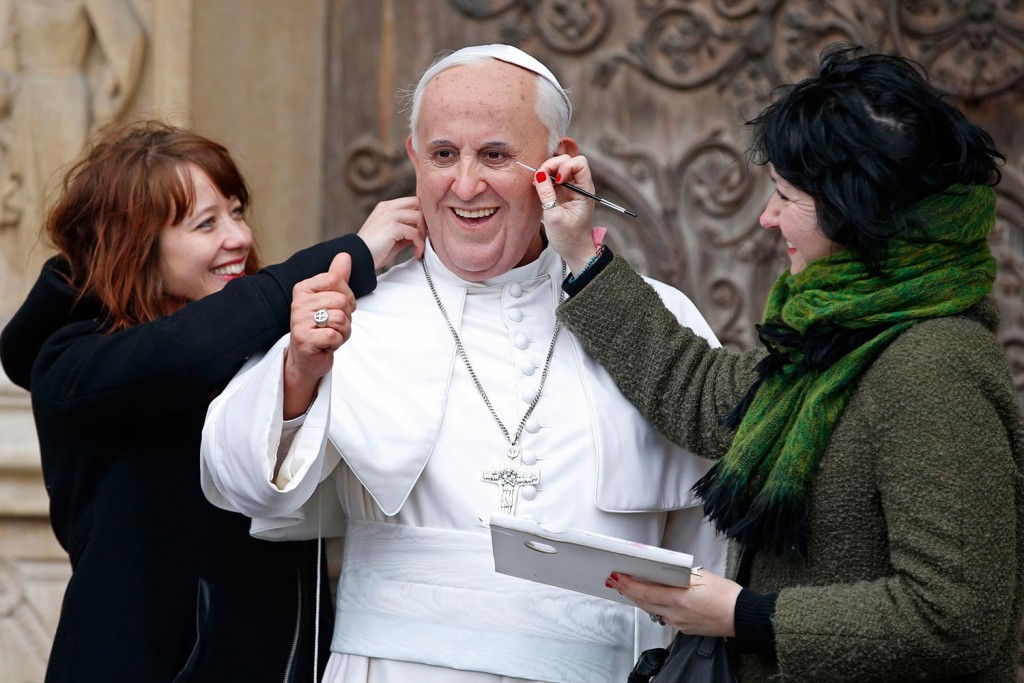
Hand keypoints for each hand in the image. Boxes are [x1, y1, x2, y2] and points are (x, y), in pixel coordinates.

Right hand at [283, 253, 355, 417]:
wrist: (307, 359)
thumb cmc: (320, 327)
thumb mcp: (330, 300)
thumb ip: (337, 277)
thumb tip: (345, 255)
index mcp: (303, 289)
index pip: (336, 280)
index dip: (346, 296)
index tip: (337, 308)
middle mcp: (297, 303)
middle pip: (341, 300)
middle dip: (346, 316)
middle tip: (334, 325)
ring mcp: (298, 321)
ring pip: (340, 318)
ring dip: (343, 331)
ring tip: (330, 335)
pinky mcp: (304, 339)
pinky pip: (335, 335)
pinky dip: (337, 342)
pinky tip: (327, 345)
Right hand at [356, 196, 425, 268]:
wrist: (357, 258)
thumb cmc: (373, 251)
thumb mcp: (392, 237)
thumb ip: (405, 230)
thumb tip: (422, 232)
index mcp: (386, 207)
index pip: (412, 201)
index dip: (422, 214)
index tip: (422, 231)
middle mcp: (387, 208)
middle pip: (418, 204)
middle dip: (425, 221)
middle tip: (424, 237)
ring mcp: (389, 216)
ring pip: (419, 217)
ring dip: (423, 234)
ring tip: (419, 248)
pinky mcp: (392, 227)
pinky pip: (415, 233)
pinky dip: (419, 244)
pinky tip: (417, 253)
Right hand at [533, 154, 598, 274]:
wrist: (574, 251)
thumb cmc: (569, 238)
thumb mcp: (554, 217)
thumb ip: (546, 194)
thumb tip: (538, 174)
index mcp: (585, 190)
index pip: (580, 163)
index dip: (566, 166)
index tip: (557, 180)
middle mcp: (579, 186)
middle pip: (568, 160)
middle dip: (553, 165)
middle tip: (541, 178)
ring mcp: (570, 188)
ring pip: (559, 166)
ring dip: (547, 170)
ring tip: (538, 183)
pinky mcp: (561, 192)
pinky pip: (553, 177)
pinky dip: (544, 177)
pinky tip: (538, 186)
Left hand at [607, 569, 741, 636]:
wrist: (741, 616)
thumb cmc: (727, 596)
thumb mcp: (703, 577)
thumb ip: (681, 575)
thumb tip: (667, 570)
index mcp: (679, 599)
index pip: (646, 592)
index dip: (628, 585)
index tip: (617, 577)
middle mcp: (676, 614)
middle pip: (644, 602)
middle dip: (628, 591)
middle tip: (615, 581)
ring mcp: (680, 623)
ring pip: (652, 610)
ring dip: (639, 599)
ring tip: (628, 589)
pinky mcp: (684, 628)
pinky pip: (663, 616)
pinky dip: (653, 606)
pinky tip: (651, 600)